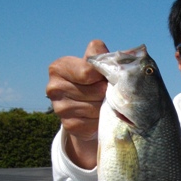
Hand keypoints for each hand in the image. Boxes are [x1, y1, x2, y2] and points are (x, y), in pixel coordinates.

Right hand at [46, 40, 109, 168]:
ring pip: (97, 107)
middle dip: (108, 92)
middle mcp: (54, 88)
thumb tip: (126, 56)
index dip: (104, 74)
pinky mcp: (70, 125)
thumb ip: (105, 56)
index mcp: (58, 67)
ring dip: (107, 106)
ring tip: (105, 103)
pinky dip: (103, 119)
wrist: (86, 110)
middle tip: (109, 92)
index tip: (107, 76)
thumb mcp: (96, 64)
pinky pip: (95, 122)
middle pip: (96, 90)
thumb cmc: (94, 81)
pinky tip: (100, 115)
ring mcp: (60, 108)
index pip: (88, 71)